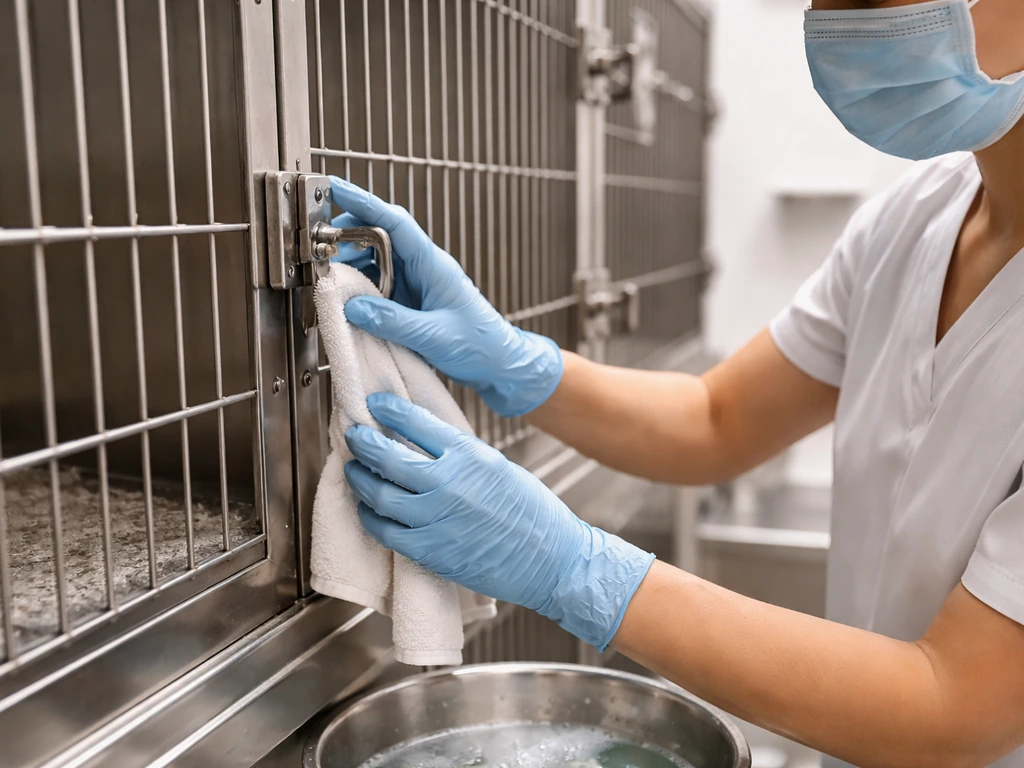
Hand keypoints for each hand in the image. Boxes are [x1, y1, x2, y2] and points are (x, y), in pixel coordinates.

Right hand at [328, 177, 561, 417]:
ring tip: (329, 277)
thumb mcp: (435, 336)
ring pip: (376, 262)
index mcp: (434, 265)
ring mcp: (416, 285)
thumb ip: (393, 322)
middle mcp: (423, 269)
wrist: (500, 366)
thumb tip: (353, 306)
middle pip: (379, 237)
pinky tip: (347, 301)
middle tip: (320, 246)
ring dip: (351, 266)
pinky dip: (360, 289)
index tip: (335, 189)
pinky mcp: (411, 304)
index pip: (395, 222)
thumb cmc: (481, 346)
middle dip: (347, 235)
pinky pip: (379, 288)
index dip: (364, 203)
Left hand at [343, 392, 654, 649]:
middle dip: (364, 441)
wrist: (551, 559)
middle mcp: (448, 483)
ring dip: (360, 477)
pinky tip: (367, 507)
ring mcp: (435, 518)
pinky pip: (385, 529)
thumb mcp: (498, 465)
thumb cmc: (532, 513)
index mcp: (469, 455)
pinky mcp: (428, 551)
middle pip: (388, 455)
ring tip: (354, 469)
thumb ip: (460, 453)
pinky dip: (370, 515)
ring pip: (379, 492)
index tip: (376, 404)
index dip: (390, 410)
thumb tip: (424, 439)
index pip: (416, 422)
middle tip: (355, 435)